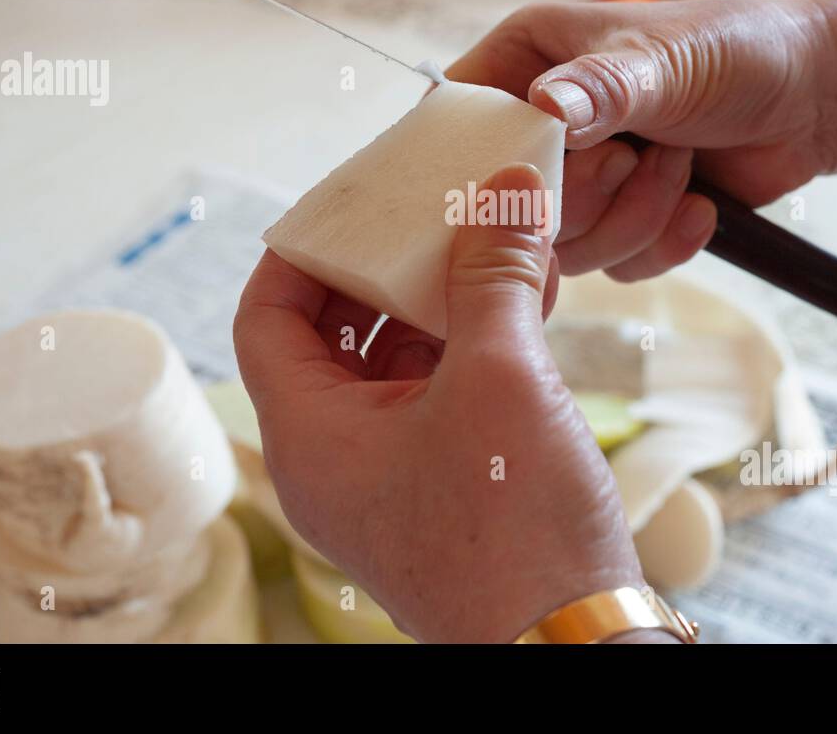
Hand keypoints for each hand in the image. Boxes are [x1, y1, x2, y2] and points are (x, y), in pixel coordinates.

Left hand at [233, 163, 644, 642]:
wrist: (570, 644)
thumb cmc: (516, 531)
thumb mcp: (502, 378)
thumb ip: (495, 275)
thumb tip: (506, 191)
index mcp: (310, 437)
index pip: (266, 318)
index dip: (301, 251)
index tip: (351, 204)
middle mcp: (335, 459)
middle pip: (333, 333)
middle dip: (387, 267)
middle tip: (431, 212)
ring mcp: (389, 475)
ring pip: (393, 363)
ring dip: (440, 302)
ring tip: (495, 248)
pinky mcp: (439, 486)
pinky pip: (435, 394)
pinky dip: (469, 345)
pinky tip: (523, 305)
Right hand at [446, 0, 836, 279]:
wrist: (815, 97)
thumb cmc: (739, 50)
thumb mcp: (667, 61)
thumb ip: (606, 87)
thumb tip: (547, 108)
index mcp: (528, 60)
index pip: (461, 121)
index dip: (484, 163)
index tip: (528, 183)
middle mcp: (543, 122)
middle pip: (511, 201)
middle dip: (586, 196)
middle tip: (634, 158)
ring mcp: (582, 177)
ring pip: (565, 245)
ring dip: (633, 219)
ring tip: (681, 168)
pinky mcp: (621, 219)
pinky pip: (615, 264)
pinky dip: (663, 242)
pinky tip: (702, 203)